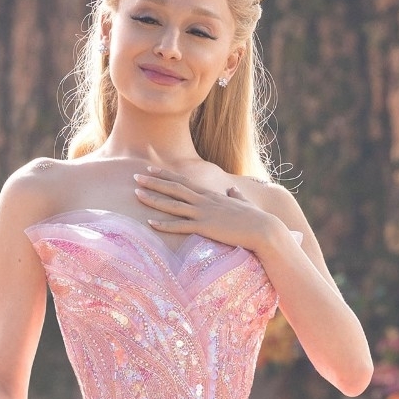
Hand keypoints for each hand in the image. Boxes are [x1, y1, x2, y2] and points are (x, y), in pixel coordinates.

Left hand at [131, 169, 285, 255]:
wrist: (264, 229)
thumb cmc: (255, 218)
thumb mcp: (243, 203)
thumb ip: (236, 196)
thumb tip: (233, 190)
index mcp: (210, 195)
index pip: (183, 181)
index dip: (165, 175)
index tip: (150, 170)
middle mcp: (204, 201)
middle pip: (174, 189)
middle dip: (153, 182)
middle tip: (135, 177)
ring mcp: (204, 213)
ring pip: (173, 204)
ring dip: (153, 199)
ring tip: (136, 194)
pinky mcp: (205, 227)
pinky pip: (181, 226)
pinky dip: (164, 225)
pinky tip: (150, 223)